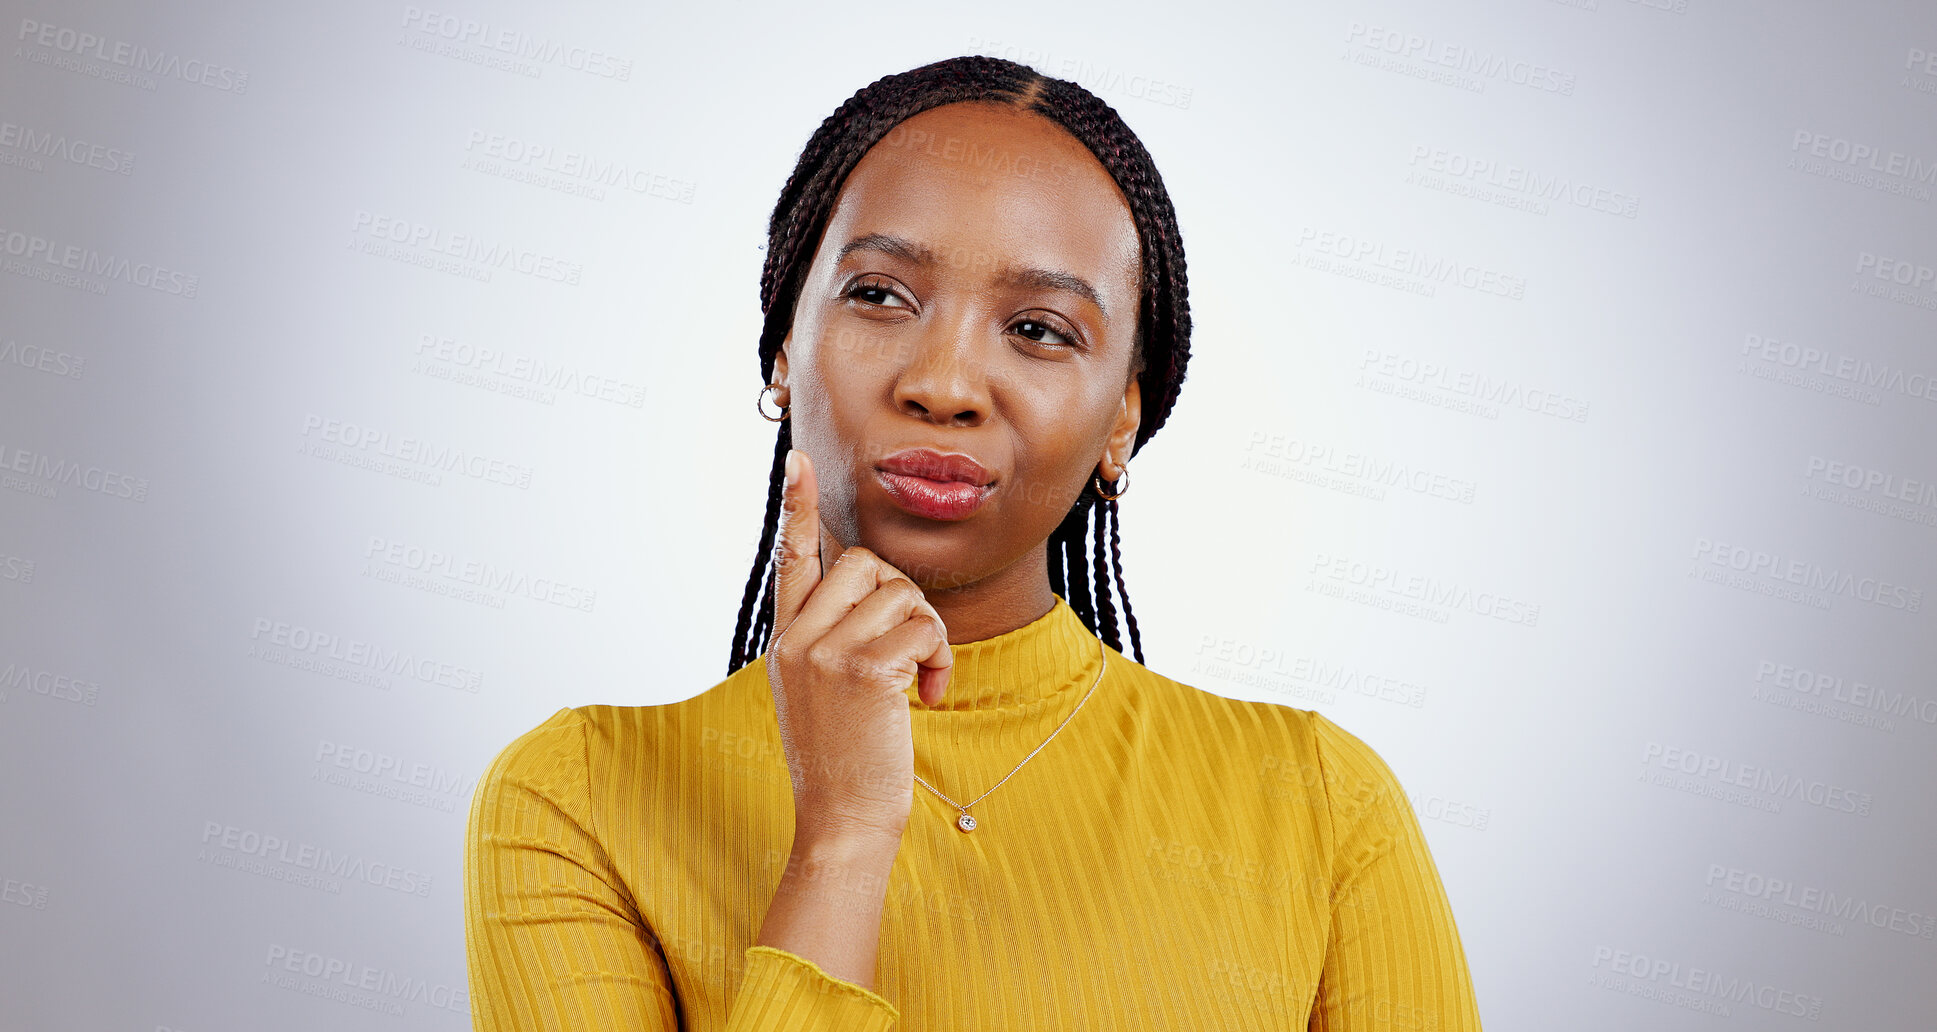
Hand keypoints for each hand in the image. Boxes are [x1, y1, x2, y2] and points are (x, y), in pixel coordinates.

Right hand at [765, 448, 953, 842]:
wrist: (843, 821)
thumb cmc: (846, 762)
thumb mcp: (820, 692)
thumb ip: (832, 640)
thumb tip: (876, 591)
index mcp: (786, 639)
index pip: (791, 557)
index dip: (798, 507)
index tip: (799, 463)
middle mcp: (798, 637)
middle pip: (865, 563)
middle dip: (904, 596)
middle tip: (913, 651)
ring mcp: (825, 651)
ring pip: (902, 593)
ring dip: (931, 634)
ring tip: (922, 683)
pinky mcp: (864, 669)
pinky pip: (925, 627)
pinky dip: (942, 660)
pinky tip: (929, 699)